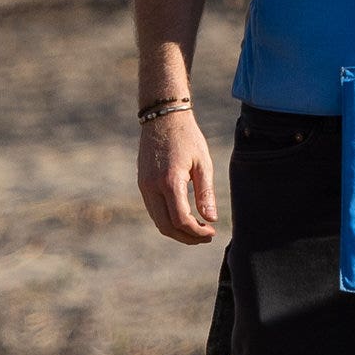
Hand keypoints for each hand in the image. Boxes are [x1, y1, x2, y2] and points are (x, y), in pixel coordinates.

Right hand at [138, 109, 218, 244]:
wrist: (162, 117)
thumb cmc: (187, 137)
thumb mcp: (203, 163)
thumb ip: (206, 193)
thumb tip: (211, 219)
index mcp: (170, 181)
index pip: (181, 220)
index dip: (197, 232)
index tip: (212, 232)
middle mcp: (152, 187)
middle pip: (167, 226)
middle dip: (187, 237)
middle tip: (206, 236)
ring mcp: (144, 186)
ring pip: (158, 221)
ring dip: (177, 231)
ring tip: (197, 229)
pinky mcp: (142, 184)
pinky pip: (153, 210)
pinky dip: (168, 220)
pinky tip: (184, 217)